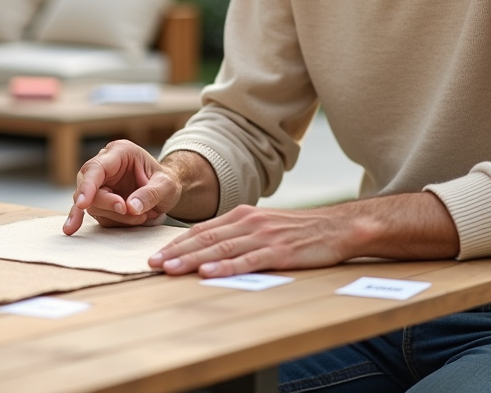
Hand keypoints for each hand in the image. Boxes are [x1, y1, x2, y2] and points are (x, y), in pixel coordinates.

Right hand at [63, 140, 182, 234]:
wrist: (166, 191)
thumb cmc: (166, 182)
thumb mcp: (166, 186)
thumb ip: (150, 194)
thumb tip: (131, 208)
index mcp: (119, 152)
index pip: (96, 168)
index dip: (87, 186)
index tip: (83, 204)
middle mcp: (105, 165)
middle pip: (88, 187)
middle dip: (105, 204)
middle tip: (126, 211)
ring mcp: (100, 183)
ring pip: (92, 204)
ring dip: (114, 216)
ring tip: (140, 216)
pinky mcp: (100, 200)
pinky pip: (98, 214)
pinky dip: (112, 221)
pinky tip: (112, 222)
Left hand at [147, 204, 351, 277]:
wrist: (337, 226)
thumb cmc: (299, 230)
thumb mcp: (264, 226)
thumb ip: (239, 235)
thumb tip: (210, 251)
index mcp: (242, 215)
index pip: (202, 230)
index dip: (177, 243)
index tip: (156, 255)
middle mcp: (248, 222)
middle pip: (205, 238)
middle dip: (176, 252)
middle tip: (153, 264)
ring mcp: (263, 236)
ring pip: (221, 249)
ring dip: (193, 260)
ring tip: (171, 269)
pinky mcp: (279, 251)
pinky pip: (247, 261)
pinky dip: (226, 268)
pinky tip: (209, 274)